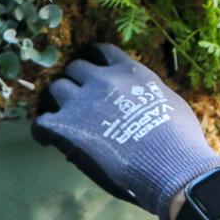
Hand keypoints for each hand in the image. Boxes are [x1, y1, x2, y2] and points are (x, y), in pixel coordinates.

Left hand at [32, 44, 219, 219]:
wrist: (171, 168)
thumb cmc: (180, 141)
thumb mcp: (170, 103)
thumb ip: (148, 94)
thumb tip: (142, 100)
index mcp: (129, 71)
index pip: (102, 50)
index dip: (94, 60)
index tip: (92, 70)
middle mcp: (102, 80)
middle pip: (74, 68)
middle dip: (76, 82)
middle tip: (77, 99)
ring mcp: (81, 102)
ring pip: (55, 89)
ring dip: (57, 102)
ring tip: (61, 117)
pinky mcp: (65, 128)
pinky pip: (40, 122)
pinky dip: (42, 130)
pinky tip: (47, 140)